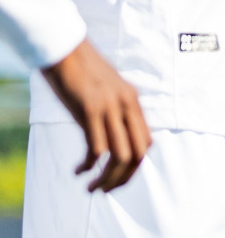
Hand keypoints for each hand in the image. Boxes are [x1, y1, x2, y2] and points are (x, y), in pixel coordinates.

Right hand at [39, 39, 150, 191]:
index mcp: (133, 101)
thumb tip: (111, 129)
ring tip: (92, 188)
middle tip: (106, 191)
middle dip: (124, 178)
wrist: (64, 47)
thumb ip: (113, 107)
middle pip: (138, 153)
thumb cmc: (80, 68)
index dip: (135, 165)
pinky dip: (88, 165)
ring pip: (120, 156)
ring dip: (107, 178)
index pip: (147, 142)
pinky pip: (96, 149)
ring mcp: (110, 108)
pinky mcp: (89, 110)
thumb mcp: (106, 88)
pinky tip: (78, 170)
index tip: (118, 176)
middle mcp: (127, 105)